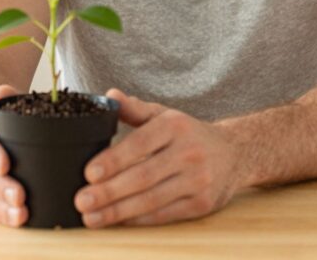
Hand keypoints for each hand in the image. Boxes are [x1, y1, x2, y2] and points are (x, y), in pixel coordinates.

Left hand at [74, 89, 243, 227]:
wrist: (234, 153)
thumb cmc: (188, 134)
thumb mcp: (164, 115)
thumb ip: (135, 108)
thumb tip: (110, 96)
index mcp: (175, 126)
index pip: (141, 143)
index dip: (114, 159)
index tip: (89, 173)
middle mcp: (189, 152)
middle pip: (144, 176)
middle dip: (110, 191)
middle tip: (82, 200)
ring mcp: (198, 180)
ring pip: (152, 199)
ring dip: (119, 211)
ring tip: (91, 217)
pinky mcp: (202, 204)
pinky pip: (164, 214)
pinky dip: (138, 219)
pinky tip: (117, 221)